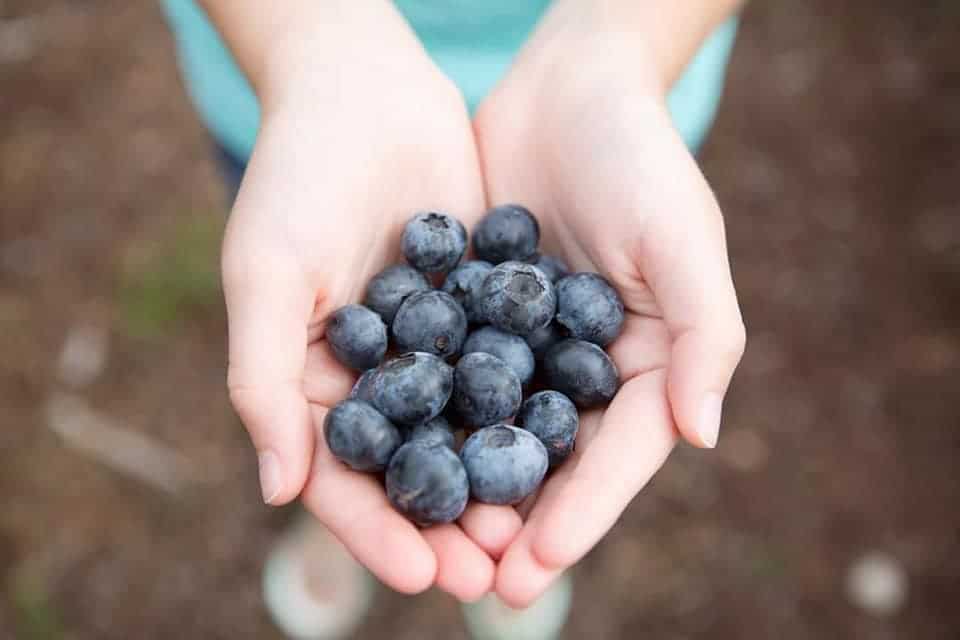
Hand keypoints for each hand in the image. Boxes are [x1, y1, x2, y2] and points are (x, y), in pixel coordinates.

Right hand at [220, 9, 519, 601]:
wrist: (361, 90)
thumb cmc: (294, 177)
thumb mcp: (268, 274)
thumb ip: (263, 379)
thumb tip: (276, 492)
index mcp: (311, 383)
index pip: (343, 481)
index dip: (377, 532)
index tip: (422, 574)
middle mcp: (374, 377)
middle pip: (411, 471)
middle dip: (449, 527)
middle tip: (493, 576)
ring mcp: (430, 348)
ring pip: (465, 434)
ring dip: (496, 486)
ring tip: (532, 532)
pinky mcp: (479, 311)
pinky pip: (506, 373)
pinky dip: (528, 412)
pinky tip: (564, 447)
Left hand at [474, 3, 745, 606]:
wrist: (567, 85)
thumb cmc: (640, 156)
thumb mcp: (684, 238)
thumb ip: (705, 335)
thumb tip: (702, 436)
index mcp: (648, 362)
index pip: (619, 454)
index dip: (583, 513)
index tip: (537, 564)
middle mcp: (587, 365)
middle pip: (554, 461)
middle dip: (516, 522)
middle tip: (473, 580)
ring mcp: (527, 344)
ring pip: (496, 433)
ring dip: (465, 489)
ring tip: (429, 541)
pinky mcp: (475, 315)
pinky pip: (449, 377)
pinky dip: (425, 419)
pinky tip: (391, 457)